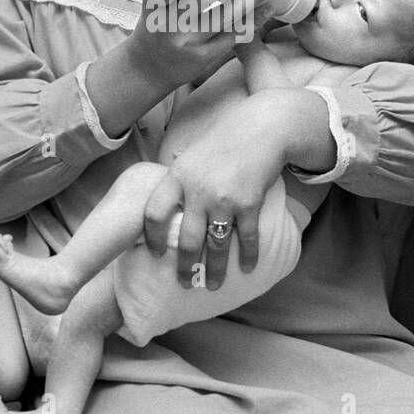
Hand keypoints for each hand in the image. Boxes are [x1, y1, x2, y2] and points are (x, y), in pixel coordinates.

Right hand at [124, 0, 277, 90]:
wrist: (150, 69)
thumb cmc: (156, 26)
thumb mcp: (154, 5)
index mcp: (155, 7)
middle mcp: (171, 26)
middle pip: (202, 0)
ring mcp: (189, 43)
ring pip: (224, 17)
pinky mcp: (205, 56)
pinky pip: (232, 35)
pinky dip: (252, 20)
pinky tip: (268, 7)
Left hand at [143, 93, 288, 288]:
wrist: (262, 128)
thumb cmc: (224, 141)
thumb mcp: (192, 155)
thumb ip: (179, 179)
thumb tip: (166, 203)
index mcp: (177, 177)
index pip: (153, 213)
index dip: (151, 237)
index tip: (154, 253)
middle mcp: (197, 191)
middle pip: (185, 240)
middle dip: (185, 267)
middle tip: (185, 283)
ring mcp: (223, 199)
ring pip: (216, 246)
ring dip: (214, 270)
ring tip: (212, 285)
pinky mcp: (249, 204)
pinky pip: (246, 239)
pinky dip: (247, 256)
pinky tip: (247, 267)